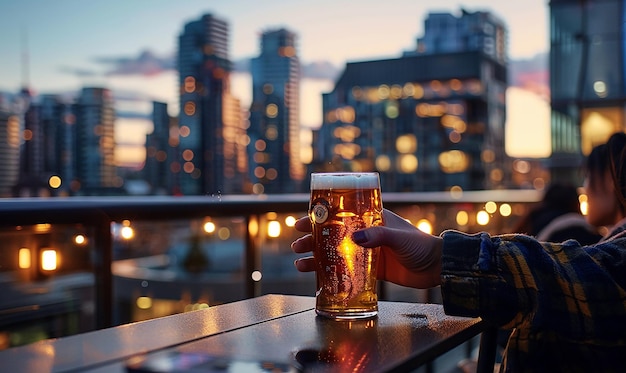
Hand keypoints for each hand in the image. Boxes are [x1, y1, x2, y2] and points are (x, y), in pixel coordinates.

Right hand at [291, 209, 442, 288]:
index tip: (302, 222)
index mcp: (371, 219)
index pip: (339, 215)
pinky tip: (317, 277)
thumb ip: (377, 236)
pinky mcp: (371, 269)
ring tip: (300, 262)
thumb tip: (354, 240)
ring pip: (335, 253)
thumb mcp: (398, 237)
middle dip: (313, 239)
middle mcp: (365, 234)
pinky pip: (346, 270)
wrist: (436, 267)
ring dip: (318, 257)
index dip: (319, 217)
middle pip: (332, 235)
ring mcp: (367, 252)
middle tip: (298, 245)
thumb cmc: (420, 245)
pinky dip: (331, 272)